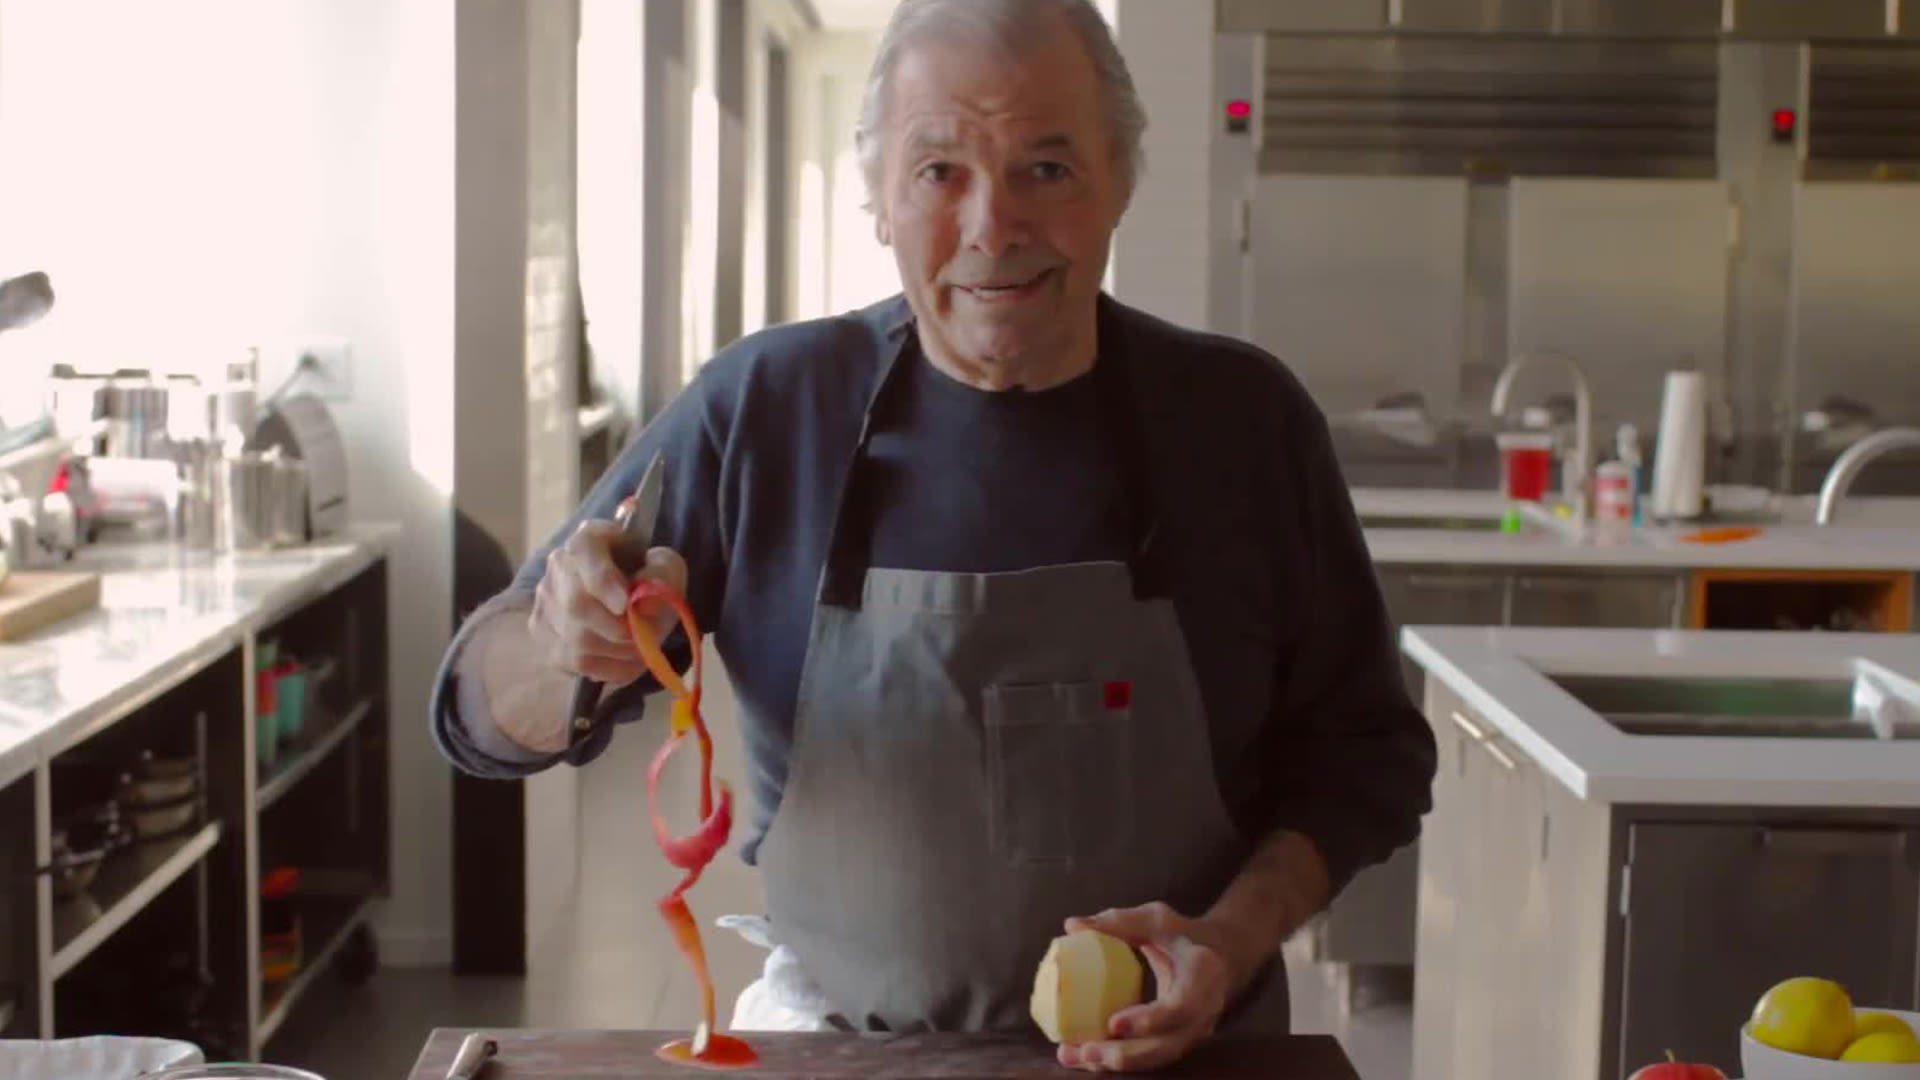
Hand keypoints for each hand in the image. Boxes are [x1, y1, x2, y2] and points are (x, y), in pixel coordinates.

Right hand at [529, 515, 686, 686]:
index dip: (603, 581)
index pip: (584, 552)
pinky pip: (573, 663)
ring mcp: (546, 602)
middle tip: (646, 636)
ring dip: (618, 652)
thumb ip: (661, 575)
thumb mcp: (667, 565)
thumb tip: (642, 605)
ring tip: (642, 649)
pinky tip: (627, 660)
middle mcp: (558, 566)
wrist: (631, 594)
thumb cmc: (648, 575)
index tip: (626, 605)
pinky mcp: (544, 636)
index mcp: (589, 539)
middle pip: (575, 605)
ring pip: (575, 640)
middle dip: (618, 628)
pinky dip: (609, 669)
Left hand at [1056, 903, 1246, 1072]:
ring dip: (1112, 1063)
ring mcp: (1191, 1034)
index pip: (1182, 1007)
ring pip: (1154, 1058)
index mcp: (1204, 977)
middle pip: (1166, 1046)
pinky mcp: (1175, 1043)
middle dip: (1125, 1054)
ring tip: (1073, 1056)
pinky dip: (1112, 1061)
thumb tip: (1072, 925)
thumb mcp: (1158, 919)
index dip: (1150, 1020)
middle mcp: (1203, 1014)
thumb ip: (1118, 922)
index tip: (1114, 1024)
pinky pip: (1145, 1058)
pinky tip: (1079, 1056)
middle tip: (1086, 1051)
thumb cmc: (1183, 935)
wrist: (1218, 958)